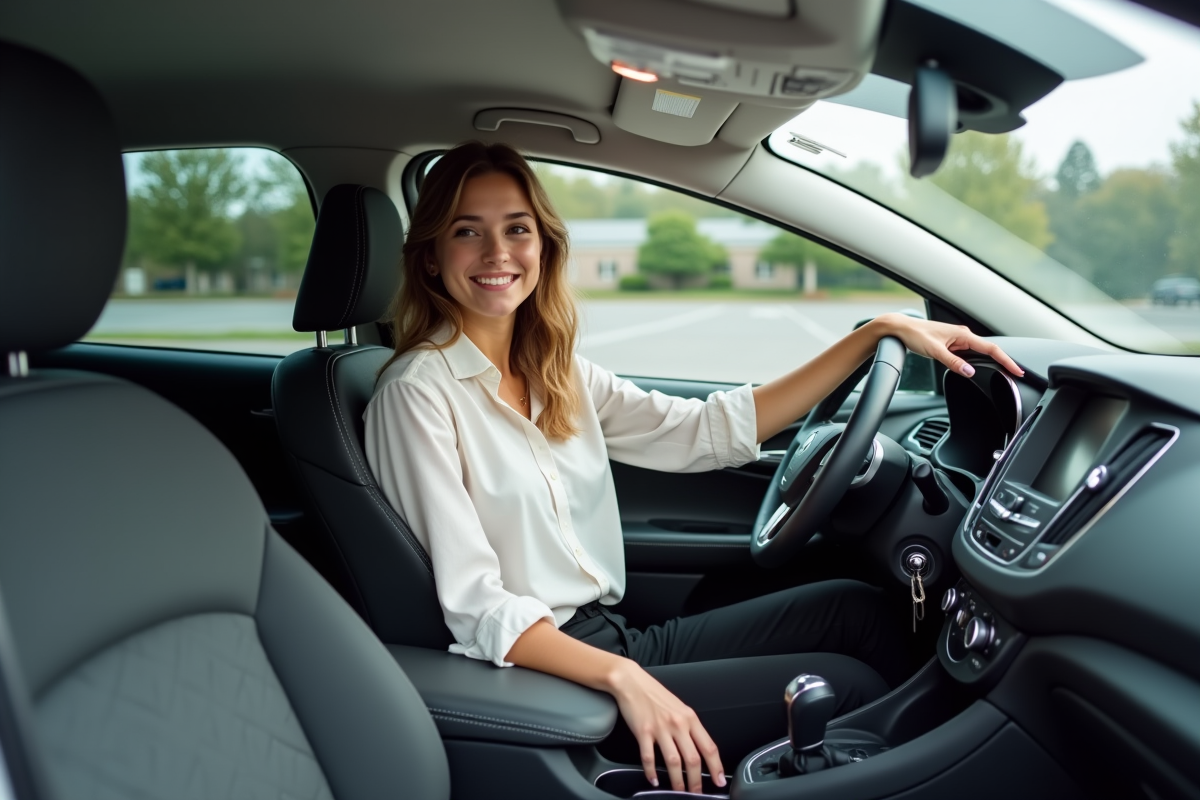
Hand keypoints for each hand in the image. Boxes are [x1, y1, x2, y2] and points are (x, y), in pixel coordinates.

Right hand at [608, 660, 724, 793]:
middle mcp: (678, 724)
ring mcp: (660, 729)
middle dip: (696, 781)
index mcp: (690, 718)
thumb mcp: (680, 708)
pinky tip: (654, 780)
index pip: (709, 747)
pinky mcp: (643, 732)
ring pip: (673, 762)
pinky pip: (649, 758)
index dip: (716, 767)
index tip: (719, 781)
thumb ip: (689, 727)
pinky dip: (651, 772)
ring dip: (677, 781)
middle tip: (697, 793)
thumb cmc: (655, 695)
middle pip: (693, 759)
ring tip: (679, 791)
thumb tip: (699, 750)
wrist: (632, 682)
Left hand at [874, 315, 1023, 378]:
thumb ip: (952, 362)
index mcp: (963, 335)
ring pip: (980, 353)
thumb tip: (969, 371)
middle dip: (1003, 362)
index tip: (1017, 370)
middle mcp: (963, 336)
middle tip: (1015, 375)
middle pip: (990, 350)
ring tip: (1005, 372)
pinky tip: (982, 368)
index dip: (1006, 360)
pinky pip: (970, 354)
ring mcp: (958, 341)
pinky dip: (979, 361)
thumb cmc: (915, 334)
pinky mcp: (952, 345)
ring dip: (992, 362)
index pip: (991, 349)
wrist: (901, 328)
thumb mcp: (934, 351)